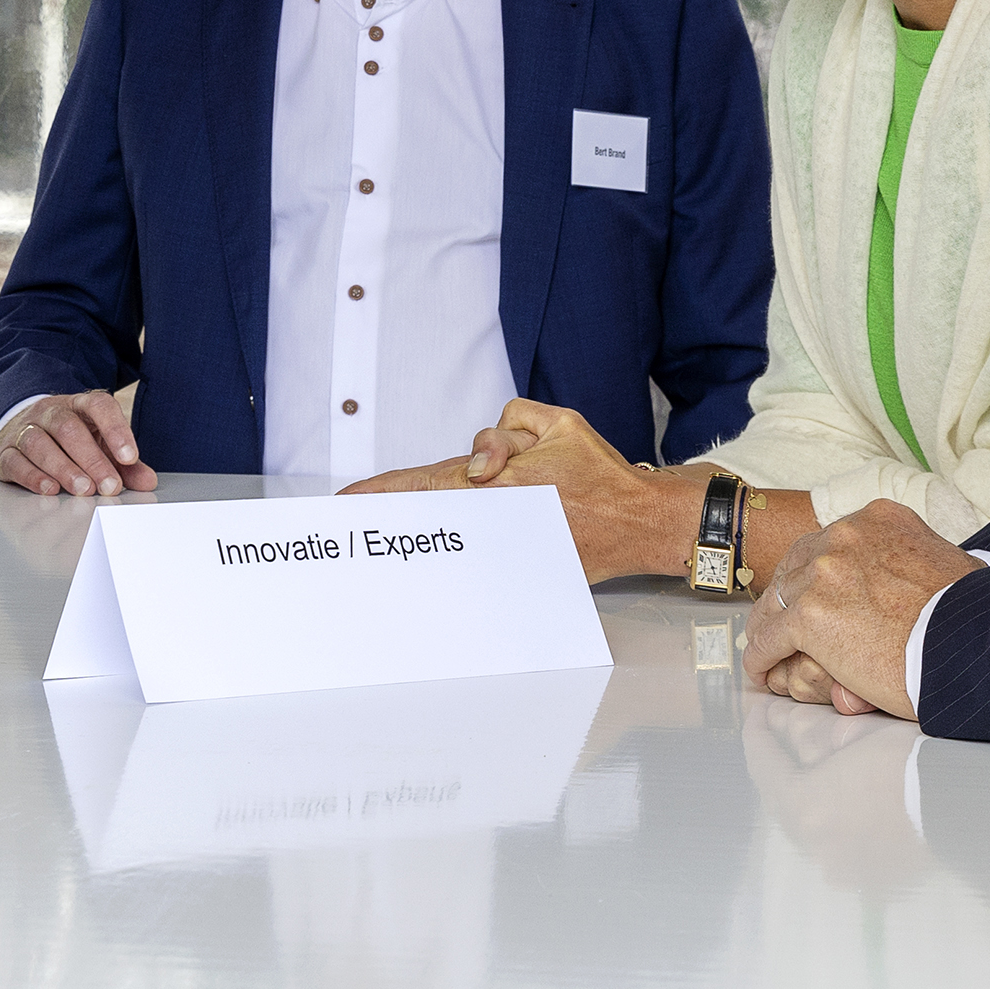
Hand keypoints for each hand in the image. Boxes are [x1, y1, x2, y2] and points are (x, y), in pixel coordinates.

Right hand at [0, 390, 157, 497]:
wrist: (21, 428)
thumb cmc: (69, 441)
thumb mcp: (99, 445)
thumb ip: (123, 464)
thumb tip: (148, 481)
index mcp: (79, 405)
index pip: (99, 407)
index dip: (116, 430)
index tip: (130, 458)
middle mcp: (50, 412)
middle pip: (69, 428)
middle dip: (92, 460)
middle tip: (109, 486)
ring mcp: (25, 428)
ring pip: (39, 442)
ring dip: (63, 468)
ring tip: (83, 489)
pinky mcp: (5, 451)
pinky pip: (16, 460)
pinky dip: (32, 476)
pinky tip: (50, 489)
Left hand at [345, 399, 709, 583]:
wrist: (641, 520)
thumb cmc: (599, 469)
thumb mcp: (558, 423)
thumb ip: (508, 426)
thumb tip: (479, 456)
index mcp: (503, 478)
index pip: (430, 480)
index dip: (386, 490)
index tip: (348, 501)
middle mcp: (500, 513)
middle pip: (433, 509)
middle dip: (397, 510)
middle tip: (357, 517)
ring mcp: (508, 543)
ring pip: (455, 528)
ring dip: (437, 528)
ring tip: (421, 525)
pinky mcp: (522, 565)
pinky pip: (481, 553)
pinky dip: (466, 551)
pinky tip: (453, 560)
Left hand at [738, 501, 982, 718]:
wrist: (972, 643)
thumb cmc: (972, 616)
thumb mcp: (951, 563)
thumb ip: (921, 560)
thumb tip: (922, 578)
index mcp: (879, 519)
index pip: (830, 543)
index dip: (818, 574)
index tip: (816, 594)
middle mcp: (844, 536)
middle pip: (796, 566)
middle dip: (789, 597)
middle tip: (785, 625)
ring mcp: (822, 573)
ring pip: (776, 602)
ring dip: (771, 629)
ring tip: (769, 652)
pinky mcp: (808, 616)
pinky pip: (769, 639)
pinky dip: (762, 658)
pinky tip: (761, 673)